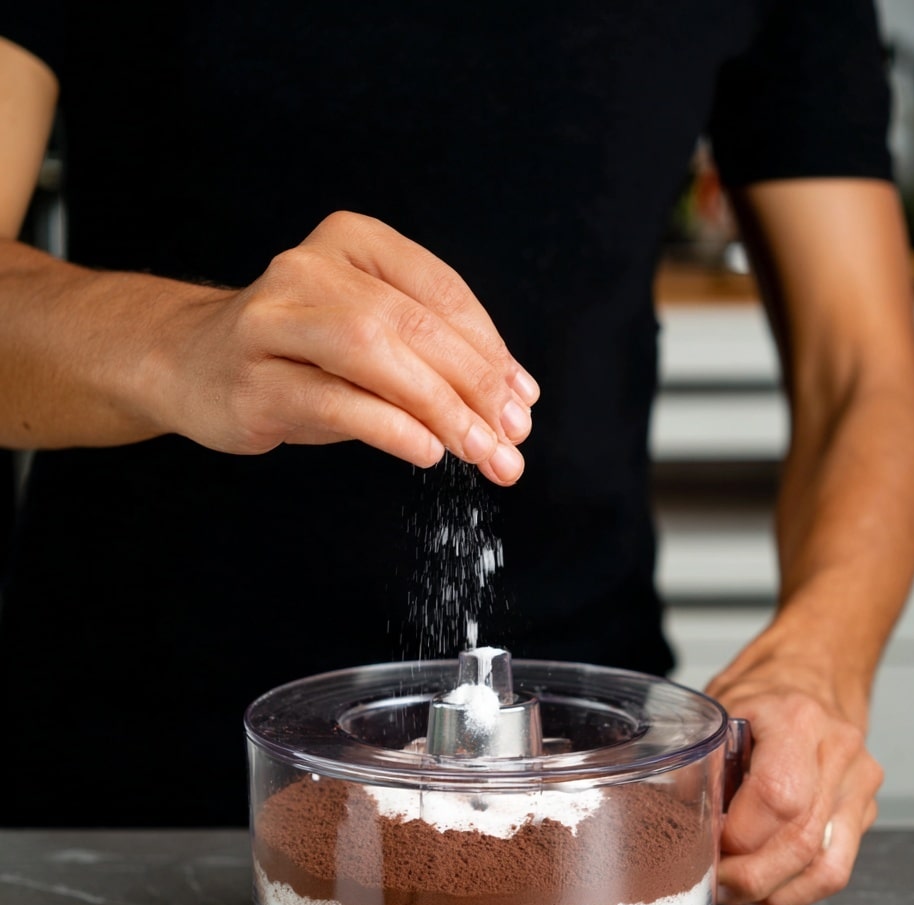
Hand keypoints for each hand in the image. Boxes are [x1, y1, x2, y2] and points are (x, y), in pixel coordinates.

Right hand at [151, 211, 538, 483]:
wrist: (189, 364)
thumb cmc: (296, 354)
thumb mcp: (367, 335)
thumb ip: (429, 354)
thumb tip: (509, 401)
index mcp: (351, 242)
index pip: (439, 291)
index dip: (490, 348)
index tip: (521, 399)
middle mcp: (308, 270)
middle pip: (411, 322)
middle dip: (474, 384)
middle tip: (511, 436)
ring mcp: (273, 323)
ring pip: (373, 353)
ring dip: (440, 408)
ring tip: (481, 451)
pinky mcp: (253, 382)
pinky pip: (334, 403)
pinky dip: (390, 429)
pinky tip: (426, 451)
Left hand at [707, 654, 881, 904]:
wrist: (815, 668)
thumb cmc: (763, 687)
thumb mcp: (718, 709)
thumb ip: (700, 761)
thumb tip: (677, 820)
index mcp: (797, 719)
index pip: (777, 798)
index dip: (736, 837)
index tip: (703, 845)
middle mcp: (837, 752)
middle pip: (801, 842)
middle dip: (749, 877)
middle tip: (712, 881)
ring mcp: (858, 784)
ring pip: (826, 869)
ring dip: (774, 893)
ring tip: (735, 892)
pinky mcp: (864, 809)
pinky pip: (836, 867)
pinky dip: (797, 889)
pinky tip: (766, 888)